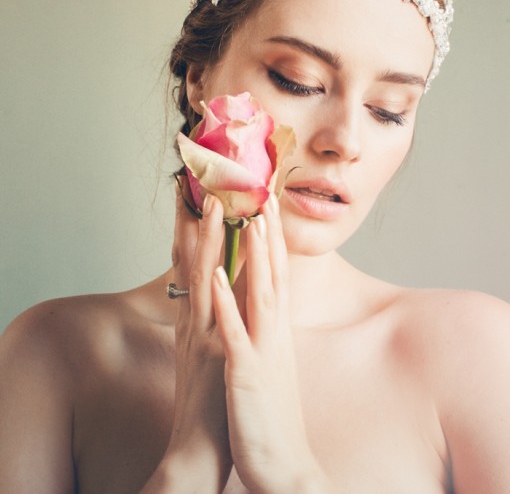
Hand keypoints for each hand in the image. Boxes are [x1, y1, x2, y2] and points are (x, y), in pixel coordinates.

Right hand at [147, 183, 231, 492]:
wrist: (199, 447)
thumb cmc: (210, 397)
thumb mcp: (209, 349)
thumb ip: (213, 318)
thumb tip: (223, 290)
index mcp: (198, 318)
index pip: (194, 263)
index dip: (195, 228)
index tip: (198, 194)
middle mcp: (195, 320)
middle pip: (191, 261)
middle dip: (195, 221)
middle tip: (198, 181)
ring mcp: (202, 335)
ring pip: (200, 279)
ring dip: (205, 240)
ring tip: (210, 204)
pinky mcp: (211, 356)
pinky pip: (211, 318)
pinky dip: (211, 291)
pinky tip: (213, 266)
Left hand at [212, 194, 332, 492]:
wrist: (285, 467)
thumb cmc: (270, 415)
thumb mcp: (270, 365)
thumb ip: (267, 333)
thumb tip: (261, 308)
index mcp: (277, 333)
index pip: (277, 276)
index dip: (273, 241)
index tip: (268, 208)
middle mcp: (274, 335)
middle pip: (273, 275)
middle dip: (269, 234)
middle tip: (264, 195)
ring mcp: (262, 352)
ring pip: (259, 293)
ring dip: (254, 254)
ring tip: (249, 218)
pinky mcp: (247, 374)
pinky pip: (234, 332)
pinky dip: (227, 300)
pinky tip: (217, 274)